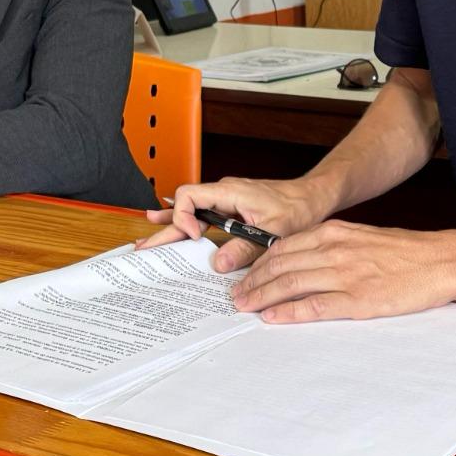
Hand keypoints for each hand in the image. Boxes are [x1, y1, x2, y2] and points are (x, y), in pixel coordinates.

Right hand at [138, 177, 324, 271]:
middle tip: (144, 248)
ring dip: (171, 226)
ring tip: (149, 241)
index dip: (183, 216)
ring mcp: (225, 201)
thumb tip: (218, 263)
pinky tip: (170, 226)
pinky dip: (186, 223)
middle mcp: (223, 193)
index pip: (190, 195)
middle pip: (184, 207)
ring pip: (190, 212)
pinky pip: (203, 215)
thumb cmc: (297, 207)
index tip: (194, 237)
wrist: (312, 197)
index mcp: (229, 191)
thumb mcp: (274, 231)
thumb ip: (245, 247)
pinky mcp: (230, 209)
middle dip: (164, 228)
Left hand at [231, 220, 455, 322]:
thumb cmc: (405, 251)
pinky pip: (314, 306)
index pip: (282, 248)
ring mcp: (344, 275)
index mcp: (333, 233)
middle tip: (236, 296)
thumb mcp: (361, 237)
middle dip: (253, 282)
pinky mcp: (358, 299)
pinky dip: (288, 312)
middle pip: (279, 266)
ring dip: (262, 297)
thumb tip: (304, 260)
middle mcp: (334, 250)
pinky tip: (273, 317)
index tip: (245, 276)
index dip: (258, 264)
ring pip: (290, 284)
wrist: (440, 260)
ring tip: (245, 307)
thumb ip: (332, 245)